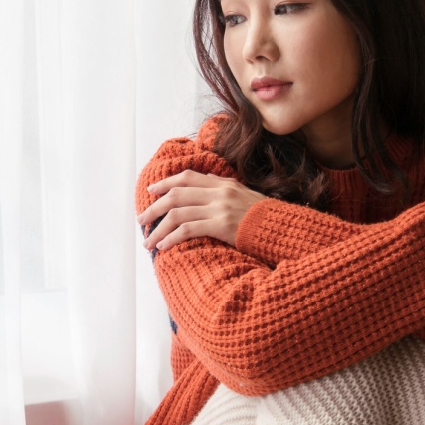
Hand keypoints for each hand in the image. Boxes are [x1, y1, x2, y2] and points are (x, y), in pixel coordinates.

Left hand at [139, 169, 266, 251]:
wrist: (283, 228)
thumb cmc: (264, 217)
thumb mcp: (244, 195)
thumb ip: (223, 189)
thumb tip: (204, 183)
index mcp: (223, 183)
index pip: (188, 177)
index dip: (166, 183)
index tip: (152, 191)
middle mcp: (219, 192)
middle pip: (176, 195)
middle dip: (155, 208)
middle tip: (141, 220)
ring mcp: (219, 207)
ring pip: (177, 214)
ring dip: (158, 229)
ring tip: (148, 242)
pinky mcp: (220, 225)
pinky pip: (187, 230)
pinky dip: (171, 238)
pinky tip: (163, 247)